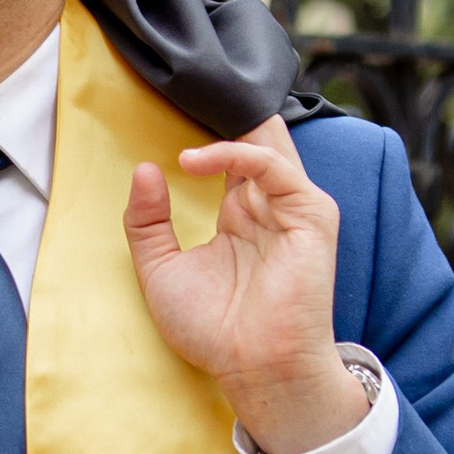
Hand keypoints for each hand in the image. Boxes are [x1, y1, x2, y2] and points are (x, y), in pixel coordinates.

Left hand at [122, 118, 362, 453]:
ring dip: (228, 120)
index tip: (168, 104)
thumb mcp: (161, 271)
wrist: (255, 368)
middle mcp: (268, 206)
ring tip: (187, 106)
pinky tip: (195, 161)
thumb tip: (143, 170)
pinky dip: (236, 154)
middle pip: (254, 136)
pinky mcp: (310, 215)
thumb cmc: (214, 331)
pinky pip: (275, 167)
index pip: (229, 154)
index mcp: (241, 216)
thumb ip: (147, 222)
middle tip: (183, 85)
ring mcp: (292, 207)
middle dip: (222, 109)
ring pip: (267, 140)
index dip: (204, 128)